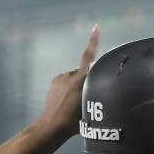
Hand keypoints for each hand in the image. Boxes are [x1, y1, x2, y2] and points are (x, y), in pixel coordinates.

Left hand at [36, 24, 99, 138]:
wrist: (52, 126)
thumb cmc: (75, 122)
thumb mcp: (92, 107)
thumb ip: (97, 92)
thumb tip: (102, 86)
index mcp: (81, 80)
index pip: (89, 56)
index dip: (94, 41)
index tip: (96, 27)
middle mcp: (70, 75)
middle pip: (84, 72)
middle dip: (87, 81)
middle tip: (86, 100)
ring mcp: (61, 78)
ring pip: (75, 77)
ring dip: (77, 86)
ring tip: (74, 104)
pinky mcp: (54, 81)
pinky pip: (66, 81)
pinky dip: (69, 88)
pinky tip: (66, 101)